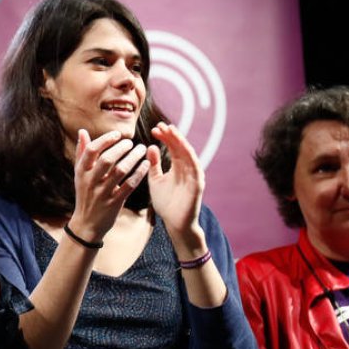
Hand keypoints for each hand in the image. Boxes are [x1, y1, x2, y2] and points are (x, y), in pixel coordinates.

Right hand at [67, 129, 148, 242]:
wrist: (86, 224)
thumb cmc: (85, 194)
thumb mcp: (80, 174)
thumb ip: (81, 152)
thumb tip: (82, 131)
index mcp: (81, 172)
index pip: (91, 150)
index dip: (105, 140)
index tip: (117, 134)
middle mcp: (91, 181)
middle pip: (107, 160)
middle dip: (121, 148)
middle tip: (131, 142)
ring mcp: (103, 193)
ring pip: (120, 171)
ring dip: (133, 158)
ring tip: (142, 149)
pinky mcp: (114, 202)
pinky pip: (129, 185)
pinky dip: (139, 173)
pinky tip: (146, 164)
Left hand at [146, 122, 205, 253]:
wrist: (174, 223)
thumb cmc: (166, 202)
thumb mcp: (155, 180)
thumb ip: (153, 165)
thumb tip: (150, 146)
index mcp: (177, 166)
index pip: (172, 147)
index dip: (165, 137)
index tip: (155, 129)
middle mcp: (187, 168)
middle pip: (181, 148)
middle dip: (173, 136)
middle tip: (162, 125)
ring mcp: (194, 176)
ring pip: (189, 155)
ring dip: (182, 143)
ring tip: (172, 133)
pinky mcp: (198, 186)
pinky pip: (196, 170)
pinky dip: (191, 159)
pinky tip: (184, 150)